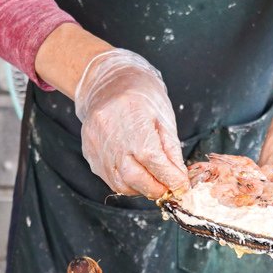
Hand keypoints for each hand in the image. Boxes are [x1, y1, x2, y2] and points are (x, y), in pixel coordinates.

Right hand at [75, 49, 188, 197]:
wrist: (109, 83)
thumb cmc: (142, 97)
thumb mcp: (164, 119)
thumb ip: (171, 151)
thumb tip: (180, 179)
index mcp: (133, 123)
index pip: (154, 161)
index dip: (171, 178)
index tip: (182, 186)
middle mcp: (111, 137)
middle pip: (135, 178)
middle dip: (157, 189)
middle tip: (169, 188)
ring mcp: (97, 147)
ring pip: (121, 184)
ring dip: (142, 188)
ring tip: (154, 180)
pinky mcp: (90, 154)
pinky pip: (109, 179)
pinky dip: (127, 183)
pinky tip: (137, 174)